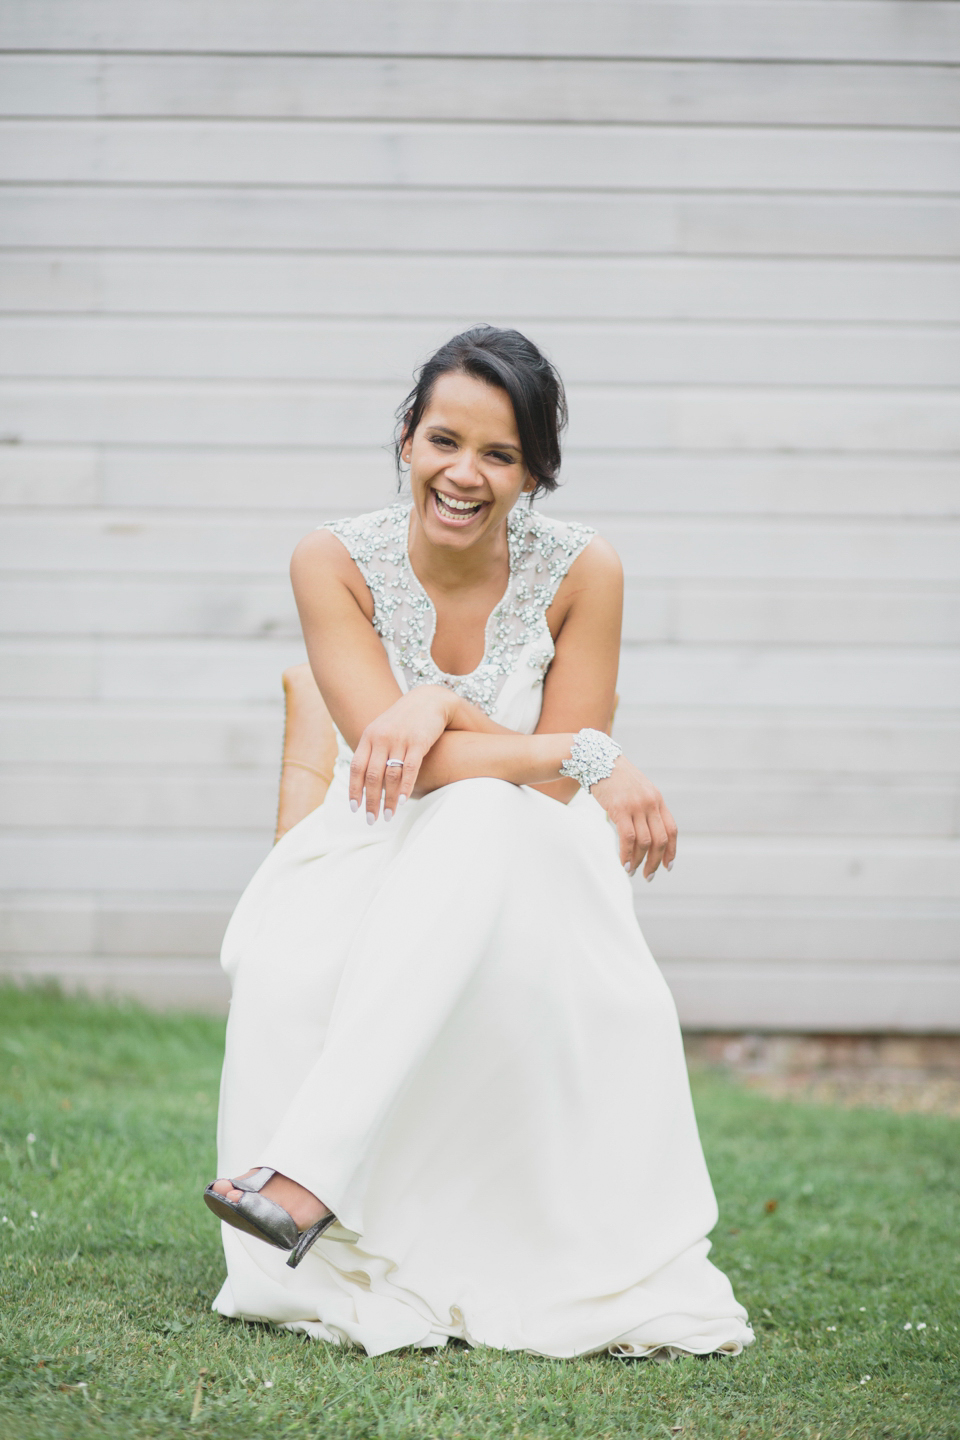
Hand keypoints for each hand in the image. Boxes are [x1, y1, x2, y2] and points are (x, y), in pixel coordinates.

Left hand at [349, 686, 457, 821]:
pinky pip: (409, 769)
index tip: (355, 808)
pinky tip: (401, 802)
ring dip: (388, 799)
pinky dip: (404, 787)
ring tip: (388, 816)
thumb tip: (365, 780)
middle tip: (371, 820)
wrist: (429, 700)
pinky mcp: (418, 742)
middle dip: (371, 801)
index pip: (356, 767)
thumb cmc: (405, 720)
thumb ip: (373, 751)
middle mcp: (381, 738)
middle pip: (372, 775)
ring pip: (390, 775)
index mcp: (369, 736)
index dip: (354, 789)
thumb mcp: (383, 730)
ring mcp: (400, 739)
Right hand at [590, 756, 677, 879]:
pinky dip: (626, 854)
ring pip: (644, 841)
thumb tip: (648, 834)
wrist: (597, 760)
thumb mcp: (638, 791)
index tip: (667, 867)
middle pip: (660, 839)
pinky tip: (623, 863)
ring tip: (632, 871)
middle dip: (655, 862)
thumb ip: (646, 808)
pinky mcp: (619, 808)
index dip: (671, 851)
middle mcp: (650, 803)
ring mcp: (636, 805)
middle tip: (648, 876)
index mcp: (658, 800)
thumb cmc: (616, 779)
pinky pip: (627, 838)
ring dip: (639, 861)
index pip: (671, 830)